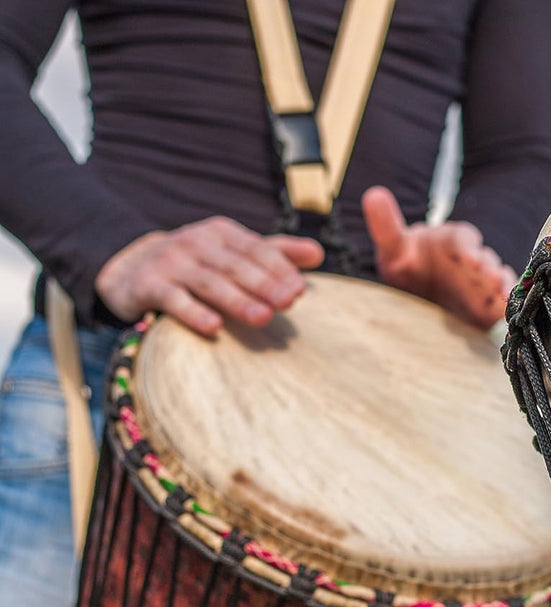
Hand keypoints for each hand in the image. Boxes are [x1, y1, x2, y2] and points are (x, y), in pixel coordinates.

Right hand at [95, 216, 324, 335]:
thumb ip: (275, 252)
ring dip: (238, 300)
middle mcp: (196, 242)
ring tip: (263, 318)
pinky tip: (214, 327)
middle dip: (264, 284)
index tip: (300, 290)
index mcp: (221, 233)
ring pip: (209, 283)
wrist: (130, 268)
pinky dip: (194, 313)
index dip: (279, 268)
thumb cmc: (196, 263)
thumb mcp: (233, 252)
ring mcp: (171, 262)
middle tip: (289, 303)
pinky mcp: (148, 285)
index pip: (256, 249)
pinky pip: (174, 300)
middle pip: (236, 266)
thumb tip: (318, 253)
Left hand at [363, 186, 516, 330]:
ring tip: (499, 294)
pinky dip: (504, 304)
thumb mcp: (394, 248)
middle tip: (489, 278)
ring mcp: (482, 280)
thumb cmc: (408, 266)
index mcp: (452, 242)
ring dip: (499, 286)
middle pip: (485, 260)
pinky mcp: (489, 302)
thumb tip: (373, 194)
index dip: (467, 247)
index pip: (463, 239)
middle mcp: (471, 259)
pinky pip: (501, 300)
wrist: (418, 293)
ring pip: (496, 279)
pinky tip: (504, 310)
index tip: (467, 258)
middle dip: (488, 269)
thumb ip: (386, 226)